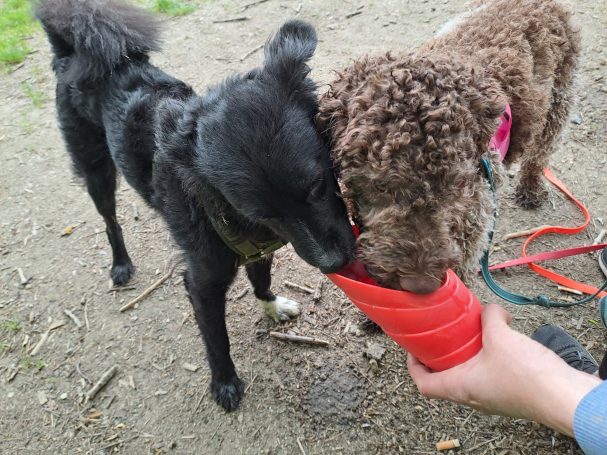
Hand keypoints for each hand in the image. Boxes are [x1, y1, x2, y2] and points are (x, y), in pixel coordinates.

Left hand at [407, 304, 601, 435]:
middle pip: (444, 379)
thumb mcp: (500, 335)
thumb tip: (489, 308)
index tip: (414, 348)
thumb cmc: (526, 374)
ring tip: (468, 333)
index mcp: (459, 387)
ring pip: (467, 377)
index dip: (413, 366)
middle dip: (439, 356)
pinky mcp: (508, 395)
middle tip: (441, 334)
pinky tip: (498, 340)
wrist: (564, 397)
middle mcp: (471, 397)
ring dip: (464, 356)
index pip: (423, 385)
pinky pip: (487, 376)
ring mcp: (490, 398)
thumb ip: (490, 317)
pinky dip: (485, 359)